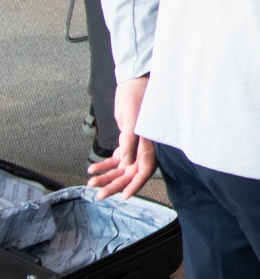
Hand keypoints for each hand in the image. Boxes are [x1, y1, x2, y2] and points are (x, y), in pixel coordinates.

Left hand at [86, 77, 155, 199]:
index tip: (124, 196)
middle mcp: (144, 147)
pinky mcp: (127, 140)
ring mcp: (135, 145)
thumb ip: (130, 142)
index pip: (145, 169)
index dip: (136, 184)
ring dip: (107, 176)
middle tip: (100, 195)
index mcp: (149, 143)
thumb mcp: (131, 120)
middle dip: (115, 184)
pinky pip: (116, 158)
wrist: (132, 83)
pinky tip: (92, 169)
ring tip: (91, 182)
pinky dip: (104, 164)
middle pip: (130, 172)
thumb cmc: (137, 98)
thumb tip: (126, 164)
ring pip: (121, 167)